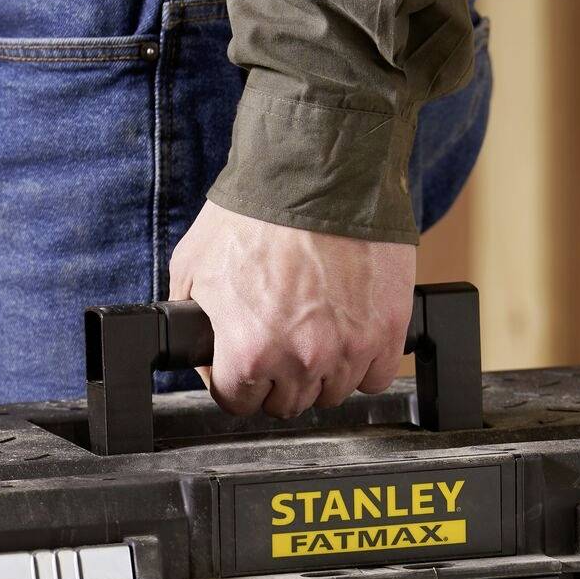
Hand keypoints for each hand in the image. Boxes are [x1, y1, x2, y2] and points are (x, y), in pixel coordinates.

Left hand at [168, 200, 415, 418]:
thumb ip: (193, 317)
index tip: (239, 363)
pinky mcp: (387, 331)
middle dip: (275, 377)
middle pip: (286, 403)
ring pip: (332, 394)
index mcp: (247, 352)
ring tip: (313, 332)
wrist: (319, 175)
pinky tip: (348, 335)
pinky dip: (363, 363)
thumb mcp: (194, 265)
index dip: (232, 380)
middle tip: (277, 341)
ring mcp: (348, 350)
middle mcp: (299, 360)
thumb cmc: (257, 213)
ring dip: (320, 372)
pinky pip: (375, 376)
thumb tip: (197, 346)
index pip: (237, 402)